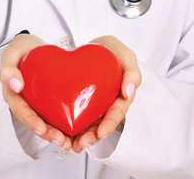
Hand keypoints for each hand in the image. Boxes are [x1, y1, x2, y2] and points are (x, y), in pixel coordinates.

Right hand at [0, 34, 72, 150]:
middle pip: (35, 122)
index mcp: (14, 94)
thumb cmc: (20, 50)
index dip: (31, 121)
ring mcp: (38, 104)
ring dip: (58, 134)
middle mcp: (25, 103)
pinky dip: (66, 123)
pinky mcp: (49, 102)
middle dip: (48, 134)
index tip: (41, 128)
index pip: (21, 111)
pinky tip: (78, 129)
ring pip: (47, 122)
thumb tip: (15, 85)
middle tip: (61, 141)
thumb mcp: (12, 54)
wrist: (33, 47)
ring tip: (71, 142)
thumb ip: (8, 68)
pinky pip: (57, 114)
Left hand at [72, 36, 141, 152]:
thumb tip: (129, 92)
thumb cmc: (111, 50)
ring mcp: (95, 106)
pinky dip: (71, 128)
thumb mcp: (125, 55)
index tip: (101, 131)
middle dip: (92, 137)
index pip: (117, 112)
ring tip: (69, 145)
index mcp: (121, 96)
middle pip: (102, 125)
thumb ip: (132, 71)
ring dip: (81, 137)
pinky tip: (61, 135)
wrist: (92, 48)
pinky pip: (77, 118)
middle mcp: (109, 105)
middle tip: (80, 145)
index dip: (110, 123)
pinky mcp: (82, 105)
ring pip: (89, 126)